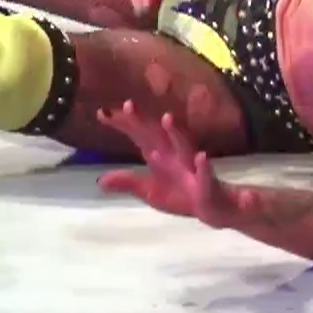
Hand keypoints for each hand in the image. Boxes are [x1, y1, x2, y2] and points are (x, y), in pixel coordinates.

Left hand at [96, 101, 245, 226]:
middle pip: (158, 134)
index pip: (139, 135)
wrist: (212, 208)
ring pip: (184, 146)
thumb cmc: (181, 194)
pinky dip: (204, 165)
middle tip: (128, 105)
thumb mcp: (150, 191)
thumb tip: (100, 181)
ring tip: (167, 118)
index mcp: (160, 154)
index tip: (101, 114)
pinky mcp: (207, 183)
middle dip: (145, 120)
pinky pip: (206, 174)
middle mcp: (175, 155)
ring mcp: (191, 167)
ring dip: (177, 132)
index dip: (123, 124)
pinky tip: (202, 157)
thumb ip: (128, 182)